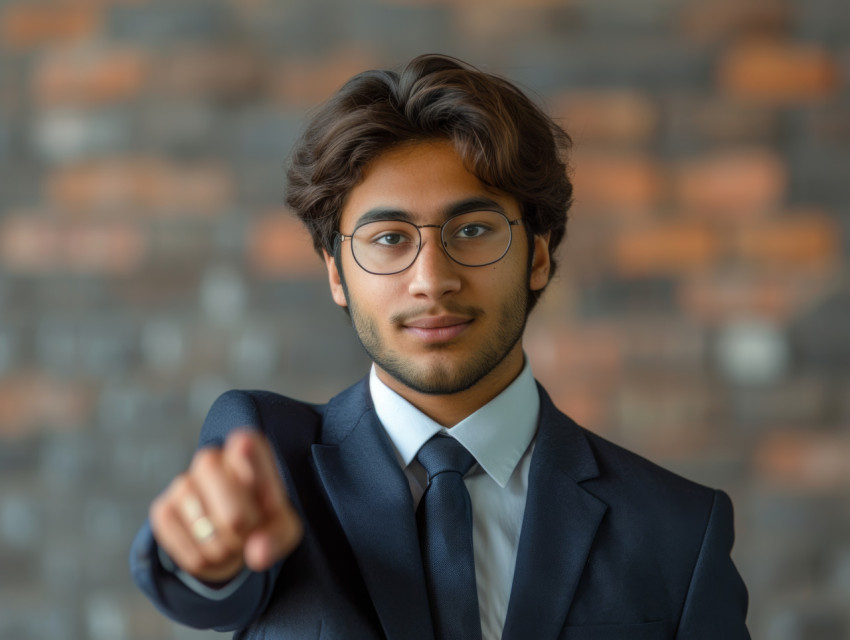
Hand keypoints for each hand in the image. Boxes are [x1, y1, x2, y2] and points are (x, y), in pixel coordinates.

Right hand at [149, 429, 302, 582]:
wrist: (230, 539)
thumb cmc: (261, 522)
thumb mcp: (282, 527)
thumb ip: (277, 538)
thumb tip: (257, 554)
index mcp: (248, 450)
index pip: (246, 444)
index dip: (250, 462)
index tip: (256, 477)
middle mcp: (211, 458)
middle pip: (225, 495)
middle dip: (242, 524)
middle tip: (249, 529)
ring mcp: (183, 483)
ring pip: (206, 525)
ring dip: (225, 547)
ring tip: (232, 540)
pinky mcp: (163, 510)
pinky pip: (187, 548)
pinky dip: (204, 559)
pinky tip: (210, 548)